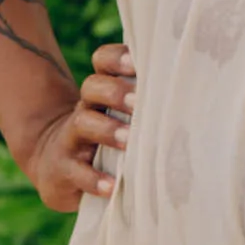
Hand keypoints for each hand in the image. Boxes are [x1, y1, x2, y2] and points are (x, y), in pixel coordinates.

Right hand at [18, 42, 133, 211]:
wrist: (54, 167)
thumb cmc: (103, 142)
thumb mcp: (118, 120)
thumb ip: (143, 107)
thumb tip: (189, 99)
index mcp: (100, 94)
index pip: (103, 62)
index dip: (117, 58)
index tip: (139, 65)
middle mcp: (85, 110)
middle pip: (92, 87)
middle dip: (116, 92)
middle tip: (139, 103)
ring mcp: (70, 139)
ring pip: (83, 123)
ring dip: (108, 130)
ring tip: (129, 141)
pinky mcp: (63, 170)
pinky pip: (77, 172)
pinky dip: (94, 179)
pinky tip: (112, 187)